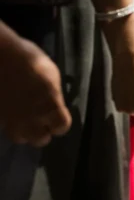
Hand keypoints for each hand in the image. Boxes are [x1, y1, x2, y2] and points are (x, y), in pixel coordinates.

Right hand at [0, 32, 71, 146]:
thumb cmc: (28, 60)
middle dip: (42, 130)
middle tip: (40, 118)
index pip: (61, 127)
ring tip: (24, 117)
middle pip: (40, 139)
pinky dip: (9, 123)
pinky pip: (5, 127)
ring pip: (20, 138)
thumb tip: (53, 103)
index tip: (57, 115)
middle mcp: (31, 119)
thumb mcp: (51, 75)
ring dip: (24, 130)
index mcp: (50, 107)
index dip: (60, 122)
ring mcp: (10, 120)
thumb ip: (54, 95)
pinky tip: (10, 111)